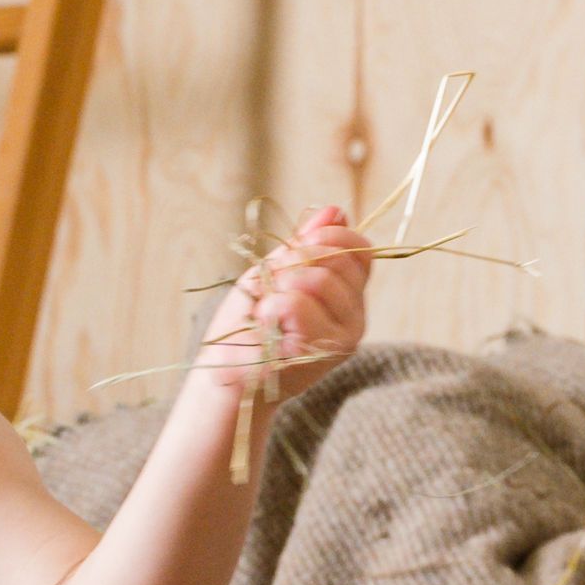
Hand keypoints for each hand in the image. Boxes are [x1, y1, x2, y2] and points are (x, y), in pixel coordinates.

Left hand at [193, 204, 372, 402]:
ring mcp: (345, 336)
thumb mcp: (273, 274)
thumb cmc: (245, 327)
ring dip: (279, 286)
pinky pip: (297, 304)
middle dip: (294, 261)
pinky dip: (270, 308)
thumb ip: (305, 245)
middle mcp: (355, 316)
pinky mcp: (324, 352)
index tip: (296, 248)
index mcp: (347, 296)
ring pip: (319, 279)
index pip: (360, 251)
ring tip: (265, 310)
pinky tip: (265, 326)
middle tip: (270, 287)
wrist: (225, 375)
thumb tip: (335, 210)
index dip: (329, 237)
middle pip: (340, 259)